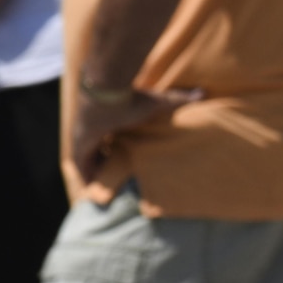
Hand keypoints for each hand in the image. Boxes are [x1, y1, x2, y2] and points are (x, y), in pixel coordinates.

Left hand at [70, 85, 201, 183]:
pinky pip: (80, 166)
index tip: (124, 153)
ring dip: (94, 170)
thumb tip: (203, 93)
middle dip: (103, 159)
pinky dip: (85, 177)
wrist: (108, 93)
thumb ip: (179, 100)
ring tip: (103, 185)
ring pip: (88, 158)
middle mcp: (97, 129)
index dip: (116, 144)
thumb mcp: (160, 102)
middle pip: (98, 148)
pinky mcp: (79, 146)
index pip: (113, 134)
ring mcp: (85, 137)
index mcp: (112, 119)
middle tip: (113, 173)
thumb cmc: (133, 98)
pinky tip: (92, 190)